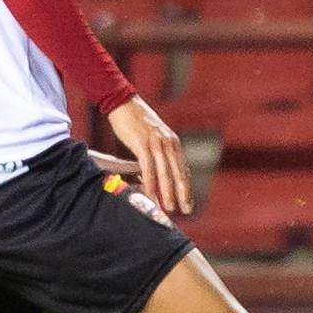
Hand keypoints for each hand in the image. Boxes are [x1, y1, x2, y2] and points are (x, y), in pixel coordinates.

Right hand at [107, 97, 191, 214]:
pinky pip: (148, 168)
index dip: (186, 187)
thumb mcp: (154, 136)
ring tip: (170, 208)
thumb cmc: (136, 121)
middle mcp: (168, 143)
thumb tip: (163, 168)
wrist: (122, 102)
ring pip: (165, 172)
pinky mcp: (142, 143)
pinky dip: (150, 183)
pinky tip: (151, 195)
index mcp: (172, 142)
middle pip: (178, 173)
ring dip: (168, 192)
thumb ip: (160, 151)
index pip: (183, 169)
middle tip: (186, 210)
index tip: (189, 203)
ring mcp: (156, 143)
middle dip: (182, 193)